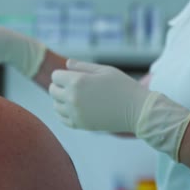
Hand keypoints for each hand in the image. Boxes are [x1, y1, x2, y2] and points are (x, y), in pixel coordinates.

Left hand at [49, 59, 189, 160]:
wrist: (136, 110)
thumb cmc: (123, 86)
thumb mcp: (104, 70)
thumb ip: (83, 66)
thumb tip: (67, 64)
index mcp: (78, 81)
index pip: (56, 76)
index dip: (64, 74)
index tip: (75, 76)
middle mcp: (73, 98)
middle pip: (53, 90)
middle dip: (61, 86)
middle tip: (75, 86)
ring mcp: (75, 113)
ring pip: (55, 105)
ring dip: (62, 100)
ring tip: (76, 98)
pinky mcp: (80, 125)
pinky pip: (62, 119)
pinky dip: (64, 113)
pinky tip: (75, 109)